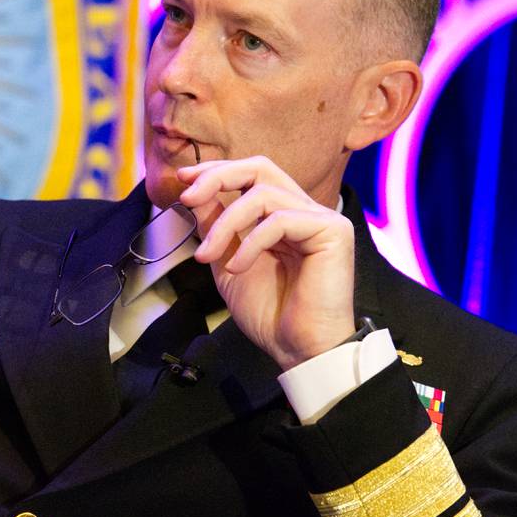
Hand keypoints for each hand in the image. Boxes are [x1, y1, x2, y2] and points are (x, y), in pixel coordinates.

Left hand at [176, 157, 355, 370]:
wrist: (297, 349)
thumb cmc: (269, 313)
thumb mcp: (227, 263)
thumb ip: (217, 228)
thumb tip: (196, 196)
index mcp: (281, 215)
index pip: (251, 175)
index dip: (216, 171)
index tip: (183, 179)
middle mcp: (303, 211)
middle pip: (261, 167)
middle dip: (219, 176)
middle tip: (188, 197)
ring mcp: (320, 218)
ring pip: (263, 194)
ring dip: (225, 224)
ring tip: (207, 257)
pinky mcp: (333, 231)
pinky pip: (281, 220)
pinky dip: (251, 242)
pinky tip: (238, 268)